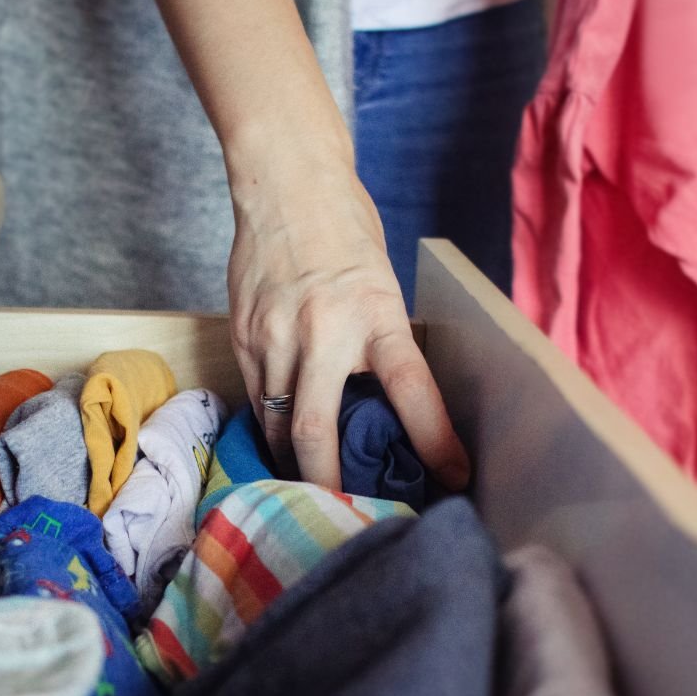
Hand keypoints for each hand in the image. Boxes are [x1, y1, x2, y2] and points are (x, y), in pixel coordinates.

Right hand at [226, 155, 471, 491]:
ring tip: (312, 486)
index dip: (434, 441)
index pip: (411, 389)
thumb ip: (378, 342)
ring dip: (294, 461)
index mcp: (374, 314)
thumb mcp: (381, 285)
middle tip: (347, 512)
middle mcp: (322, 330)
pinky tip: (283, 442)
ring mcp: (273, 335)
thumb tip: (379, 405)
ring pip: (277, 422)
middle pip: (315, 428)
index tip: (454, 479)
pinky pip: (256, 398)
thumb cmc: (345, 231)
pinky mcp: (242, 336)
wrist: (285, 183)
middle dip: (328, 481)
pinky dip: (271, 426)